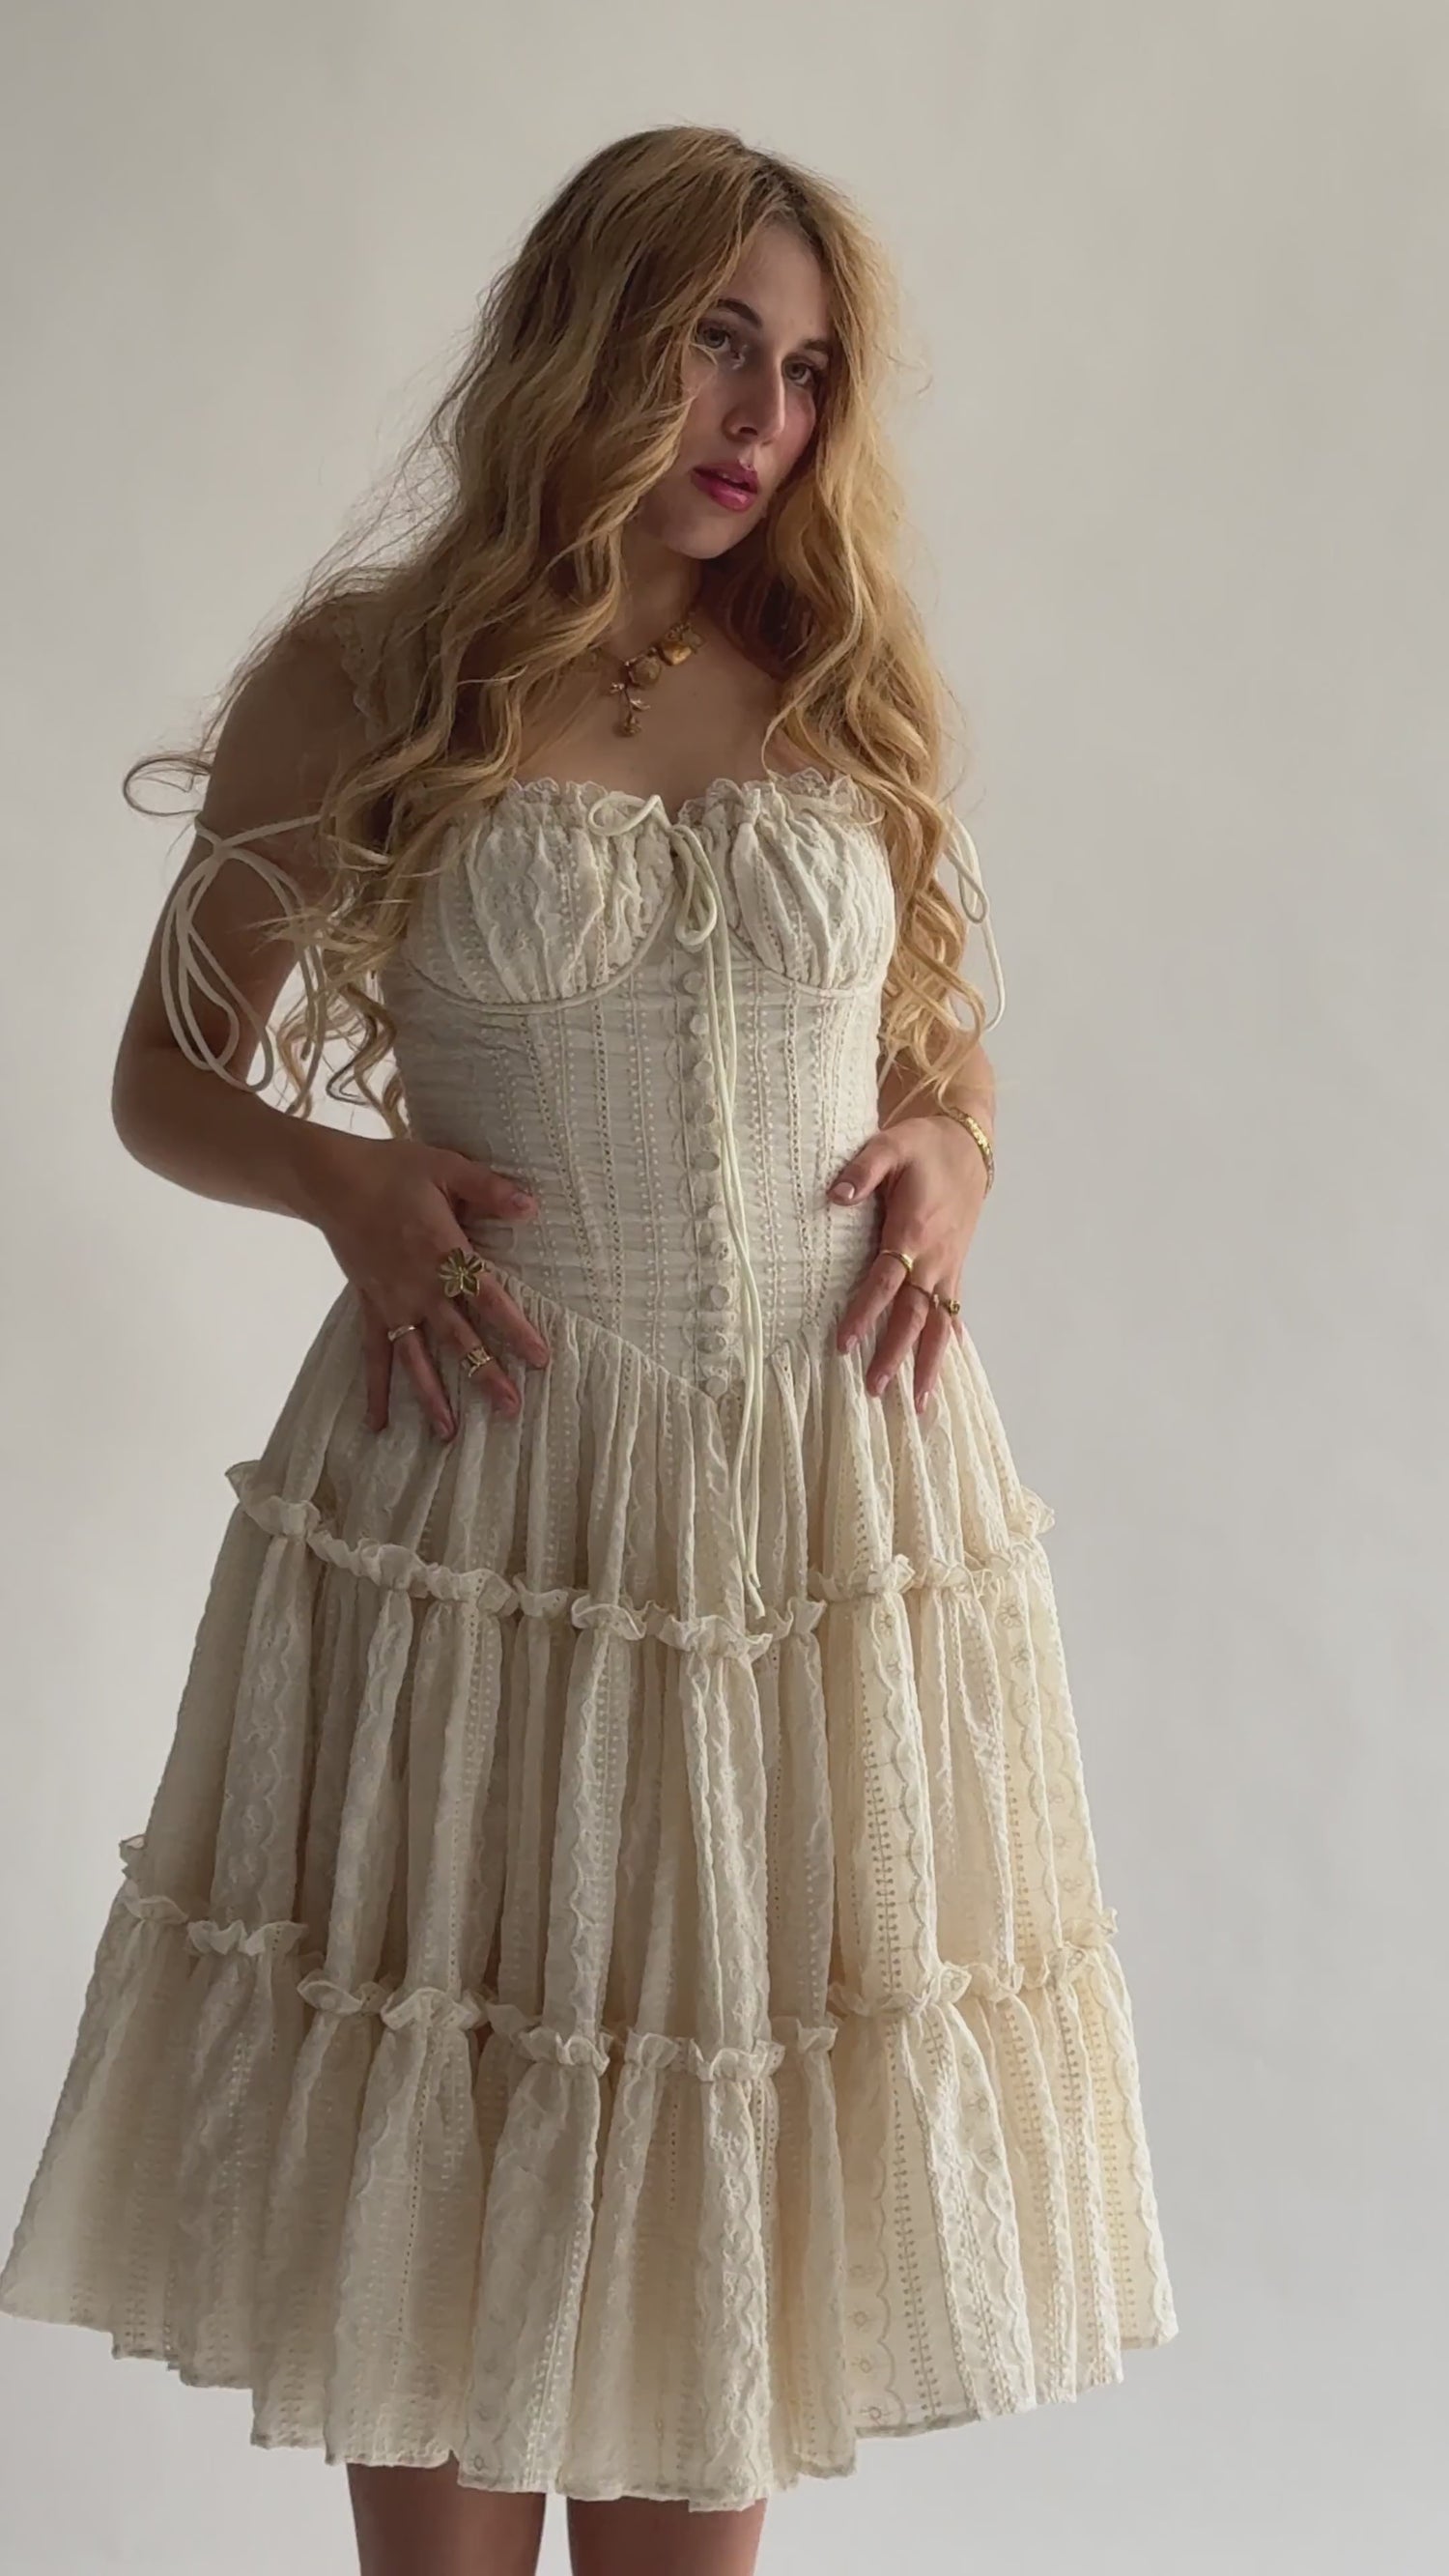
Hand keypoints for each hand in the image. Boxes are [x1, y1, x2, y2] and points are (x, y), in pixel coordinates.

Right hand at [304, 1133, 550, 1440]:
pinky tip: (377, 1424)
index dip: (515, 1329)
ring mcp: (392, 1303)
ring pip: (416, 1359)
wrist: (332, 1181)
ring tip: (448, 1434)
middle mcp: (419, 1287)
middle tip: (510, 1410)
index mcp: (443, 1253)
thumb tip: (532, 1207)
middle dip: (485, 1376)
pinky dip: (375, 1390)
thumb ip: (489, 1190)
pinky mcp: (370, 1307)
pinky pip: (373, 1355)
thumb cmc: (393, 1170)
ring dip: (433, 1397)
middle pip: (458, 1340)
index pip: (489, 1299)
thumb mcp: (447, 1168)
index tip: (540, 1358)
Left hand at [827, 1114, 988, 1413]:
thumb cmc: (924, 1147)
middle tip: (876, 1389)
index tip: (844, 1342)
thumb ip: (862, 1169)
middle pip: (913, 1315)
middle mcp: (934, 1258)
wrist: (969, 1146)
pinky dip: (948, 1340)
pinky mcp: (955, 1268)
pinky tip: (945, 1365)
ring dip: (929, 1362)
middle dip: (896, 1354)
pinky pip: (952, 1312)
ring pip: (939, 1324)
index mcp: (914, 1232)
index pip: (885, 1281)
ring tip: (920, 1401)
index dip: (865, 1312)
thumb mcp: (891, 1144)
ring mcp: (948, 1267)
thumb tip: (833, 1195)